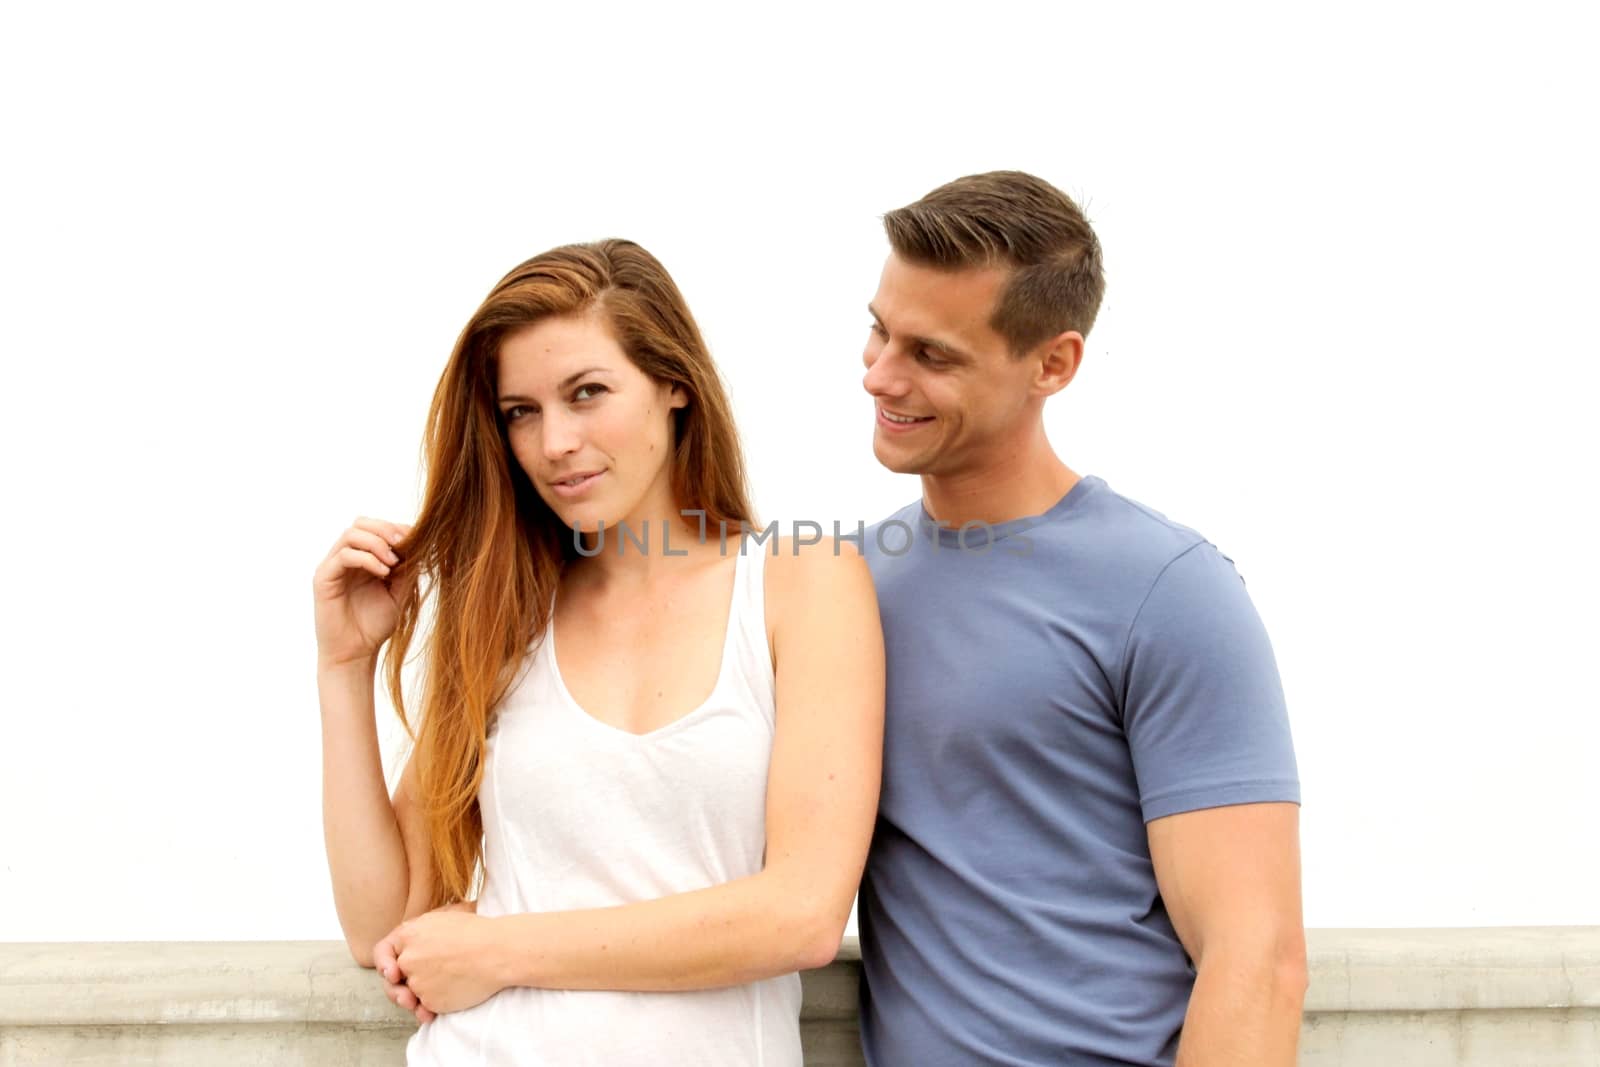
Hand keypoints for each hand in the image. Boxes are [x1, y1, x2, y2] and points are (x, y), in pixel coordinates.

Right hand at [312, 516, 416, 668]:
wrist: (355, 654)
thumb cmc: (375, 626)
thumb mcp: (399, 592)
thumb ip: (406, 569)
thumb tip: (420, 544)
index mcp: (363, 558)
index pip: (376, 528)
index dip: (396, 529)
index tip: (416, 539)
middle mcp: (346, 558)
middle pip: (361, 523)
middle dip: (385, 529)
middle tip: (404, 543)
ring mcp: (333, 567)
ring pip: (351, 534)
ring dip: (377, 542)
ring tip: (394, 562)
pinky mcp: (324, 578)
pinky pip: (344, 556)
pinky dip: (366, 558)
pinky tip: (384, 572)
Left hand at [374, 900, 501, 1021]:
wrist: (499, 951)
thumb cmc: (478, 931)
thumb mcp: (445, 917)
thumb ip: (420, 930)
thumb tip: (409, 942)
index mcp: (409, 934)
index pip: (383, 952)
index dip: (385, 963)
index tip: (393, 972)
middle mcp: (408, 958)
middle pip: (395, 978)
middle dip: (402, 987)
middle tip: (411, 993)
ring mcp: (418, 982)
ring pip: (412, 993)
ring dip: (420, 998)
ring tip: (434, 997)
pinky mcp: (430, 1001)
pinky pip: (426, 1007)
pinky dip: (434, 1007)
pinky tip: (450, 998)